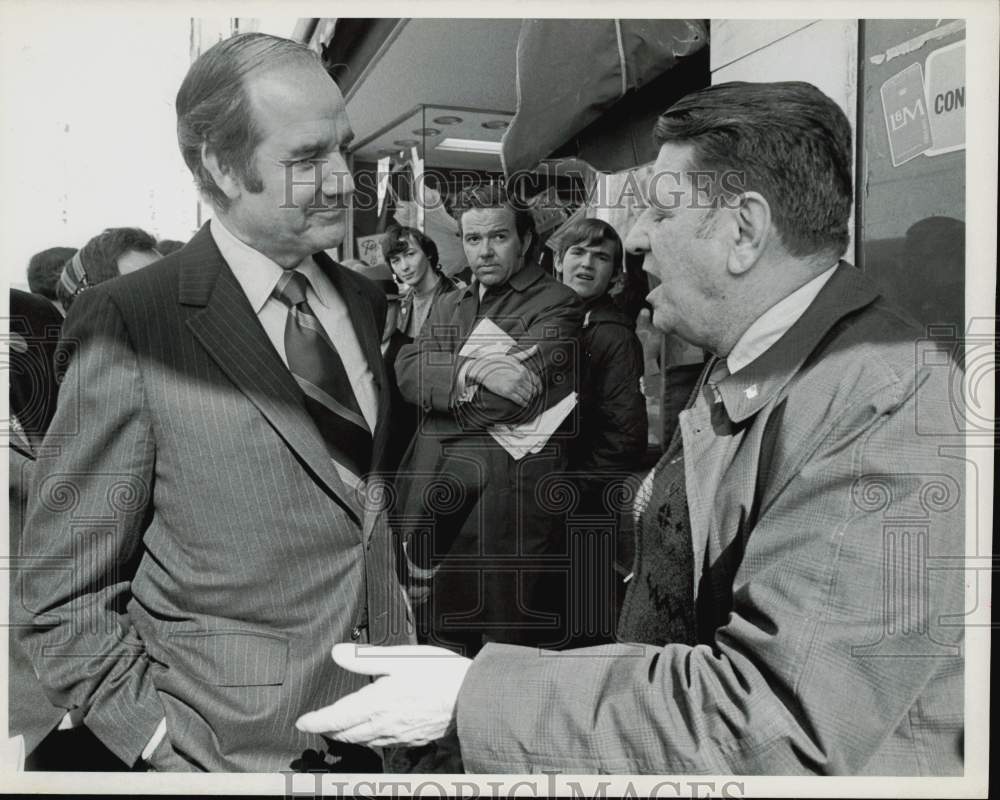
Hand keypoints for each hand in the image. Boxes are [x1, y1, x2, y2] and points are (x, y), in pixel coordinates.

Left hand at [295, 644, 471, 746]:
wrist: (472, 697)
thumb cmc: (439, 674)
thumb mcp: (400, 657)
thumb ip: (365, 658)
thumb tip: (338, 654)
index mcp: (377, 702)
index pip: (337, 717)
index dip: (317, 720)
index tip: (303, 721)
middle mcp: (384, 724)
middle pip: (347, 734)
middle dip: (330, 730)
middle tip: (318, 725)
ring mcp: (399, 735)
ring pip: (365, 741)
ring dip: (348, 736)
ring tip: (340, 730)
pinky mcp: (413, 738)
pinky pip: (383, 743)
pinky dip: (370, 738)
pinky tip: (374, 731)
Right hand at [468, 345, 540, 405]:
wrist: (484, 370)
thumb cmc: (498, 363)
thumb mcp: (513, 357)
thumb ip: (526, 353)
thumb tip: (536, 347)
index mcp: (523, 370)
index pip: (537, 381)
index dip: (539, 387)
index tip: (538, 389)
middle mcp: (520, 378)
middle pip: (533, 390)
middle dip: (534, 394)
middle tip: (532, 395)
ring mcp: (514, 386)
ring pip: (528, 396)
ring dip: (529, 399)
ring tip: (528, 399)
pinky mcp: (508, 392)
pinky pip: (520, 400)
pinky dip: (524, 403)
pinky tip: (524, 403)